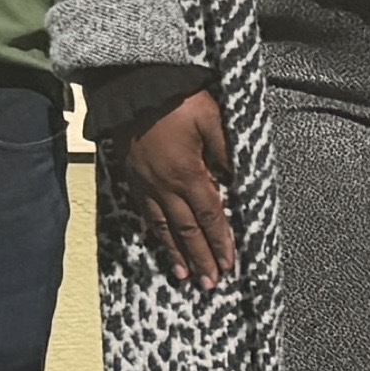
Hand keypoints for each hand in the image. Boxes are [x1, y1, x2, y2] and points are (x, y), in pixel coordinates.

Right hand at [118, 92, 239, 288]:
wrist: (132, 85)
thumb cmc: (177, 98)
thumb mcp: (212, 118)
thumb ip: (226, 151)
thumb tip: (237, 181)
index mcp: (187, 173)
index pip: (210, 216)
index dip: (220, 242)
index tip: (229, 264)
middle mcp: (164, 185)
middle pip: (186, 230)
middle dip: (200, 259)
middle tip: (210, 285)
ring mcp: (145, 183)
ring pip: (162, 227)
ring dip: (175, 254)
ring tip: (185, 276)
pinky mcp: (132, 176)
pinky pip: (145, 212)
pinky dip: (154, 233)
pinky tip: (159, 242)